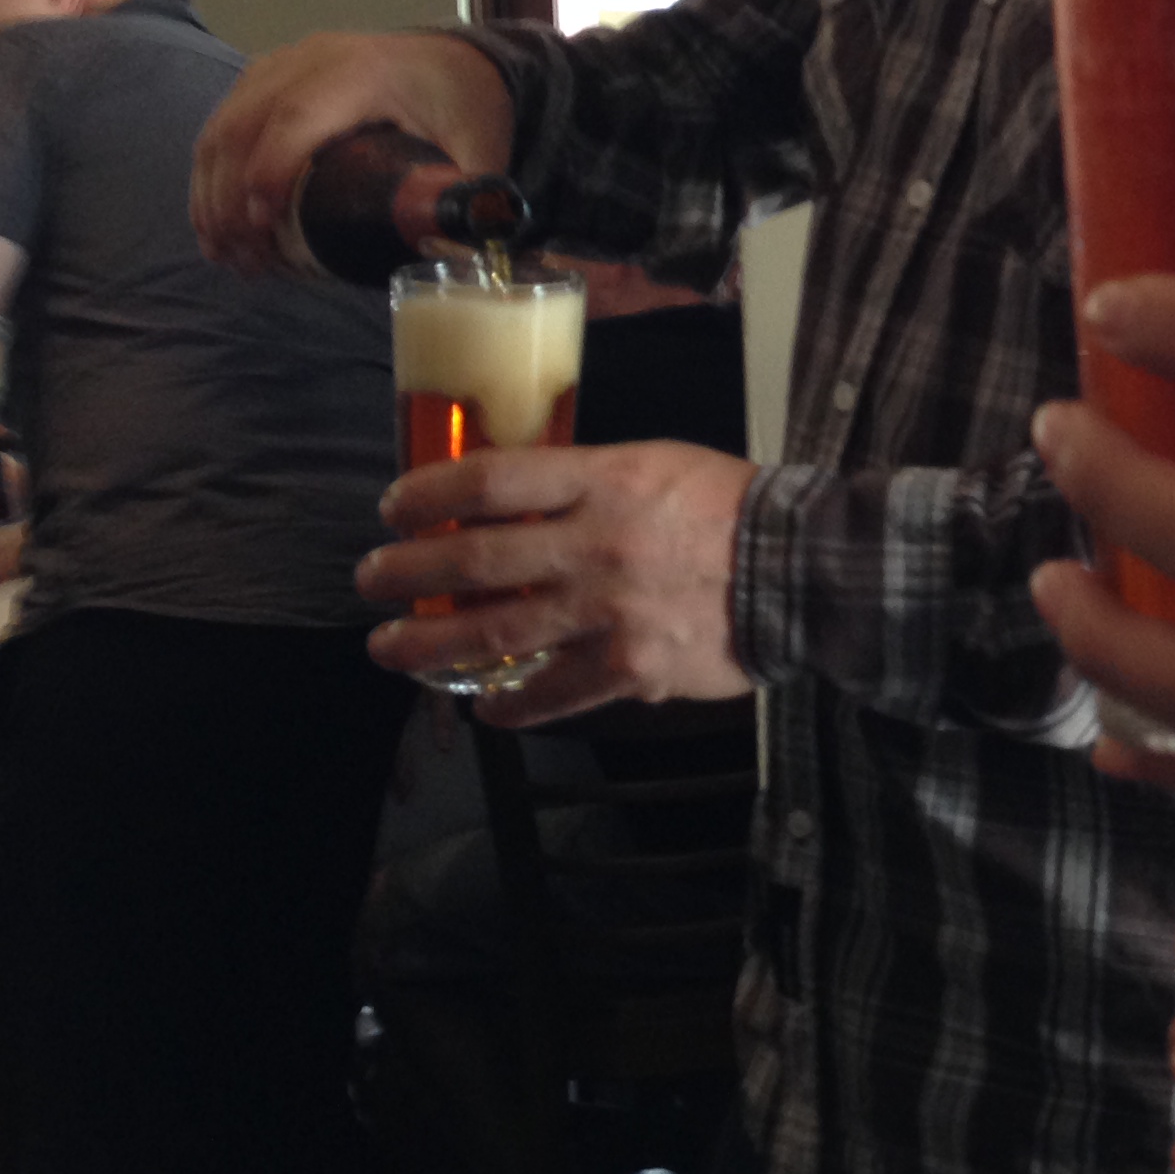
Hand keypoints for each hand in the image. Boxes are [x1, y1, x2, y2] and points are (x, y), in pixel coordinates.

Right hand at [193, 32, 514, 275]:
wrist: (454, 62)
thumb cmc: (464, 106)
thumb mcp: (478, 148)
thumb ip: (467, 200)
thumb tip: (455, 259)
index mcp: (365, 72)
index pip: (298, 116)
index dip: (270, 170)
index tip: (262, 227)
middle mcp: (313, 59)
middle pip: (244, 125)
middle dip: (231, 199)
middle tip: (244, 261)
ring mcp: (282, 65)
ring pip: (222, 127)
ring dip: (212, 195)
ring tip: (227, 255)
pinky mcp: (265, 78)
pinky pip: (221, 124)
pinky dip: (211, 176)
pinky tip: (217, 225)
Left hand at [361, 439, 757, 721]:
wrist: (804, 570)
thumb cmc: (731, 505)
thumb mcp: (656, 463)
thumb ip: (588, 481)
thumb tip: (517, 501)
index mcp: (602, 481)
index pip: (489, 481)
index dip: (428, 495)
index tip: (395, 508)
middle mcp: (593, 546)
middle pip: (472, 559)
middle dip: (406, 572)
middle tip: (370, 579)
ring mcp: (607, 613)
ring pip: (493, 635)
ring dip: (428, 646)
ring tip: (389, 649)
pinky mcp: (628, 669)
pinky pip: (551, 695)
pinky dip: (510, 705)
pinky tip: (484, 710)